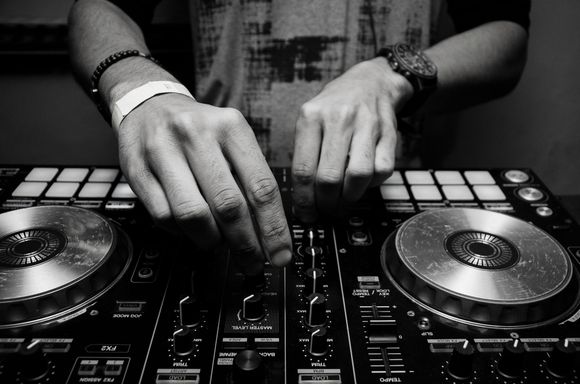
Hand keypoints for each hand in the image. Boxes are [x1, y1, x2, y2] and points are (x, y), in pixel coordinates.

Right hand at [116, 94, 292, 274]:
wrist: (149, 105)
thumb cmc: (199, 129)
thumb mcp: (233, 138)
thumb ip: (250, 178)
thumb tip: (268, 232)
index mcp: (231, 127)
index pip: (261, 186)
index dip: (273, 228)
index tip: (280, 254)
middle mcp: (197, 135)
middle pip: (229, 205)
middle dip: (245, 243)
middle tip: (252, 262)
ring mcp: (163, 151)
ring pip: (193, 215)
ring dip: (210, 240)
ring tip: (218, 243)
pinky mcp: (137, 169)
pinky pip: (164, 216)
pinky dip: (181, 232)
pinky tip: (189, 228)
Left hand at [292, 57, 412, 221]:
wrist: (370, 82)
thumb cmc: (334, 107)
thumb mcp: (309, 119)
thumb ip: (304, 154)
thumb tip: (302, 198)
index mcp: (311, 117)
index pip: (303, 170)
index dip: (304, 200)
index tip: (306, 214)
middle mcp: (338, 118)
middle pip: (329, 177)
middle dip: (326, 204)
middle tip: (326, 212)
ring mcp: (366, 125)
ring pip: (357, 176)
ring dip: (349, 198)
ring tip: (343, 203)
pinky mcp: (388, 133)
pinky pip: (382, 170)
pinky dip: (372, 185)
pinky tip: (363, 184)